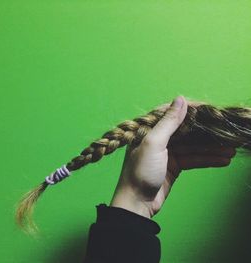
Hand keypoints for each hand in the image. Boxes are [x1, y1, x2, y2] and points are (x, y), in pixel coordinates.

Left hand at [110, 96, 236, 217]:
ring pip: (192, 146)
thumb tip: (180, 99)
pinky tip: (222, 159)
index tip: (211, 111)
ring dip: (211, 148)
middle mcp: (157, 139)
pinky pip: (193, 159)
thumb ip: (168, 122)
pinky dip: (207, 159)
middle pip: (186, 131)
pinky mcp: (173, 167)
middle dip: (206, 132)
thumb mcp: (153, 143)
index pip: (172, 114)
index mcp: (148, 129)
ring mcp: (166, 153)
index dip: (191, 111)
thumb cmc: (139, 172)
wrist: (136, 203)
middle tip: (227, 132)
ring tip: (232, 149)